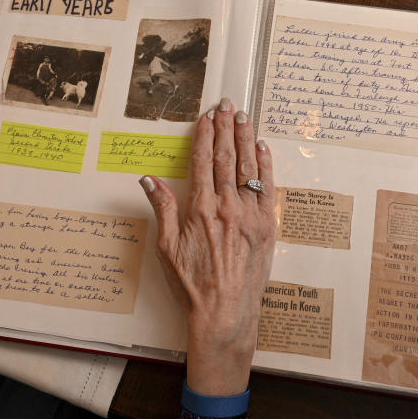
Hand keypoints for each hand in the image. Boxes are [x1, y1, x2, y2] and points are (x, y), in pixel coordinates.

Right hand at [141, 98, 275, 398]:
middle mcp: (228, 206)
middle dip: (226, 128)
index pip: (202, 162)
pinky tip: (263, 148)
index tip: (206, 117)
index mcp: (201, 209)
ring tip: (244, 116)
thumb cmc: (192, 285)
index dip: (204, 136)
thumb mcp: (167, 248)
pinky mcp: (267, 227)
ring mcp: (251, 215)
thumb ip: (162, 208)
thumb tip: (149, 179)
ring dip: (246, 139)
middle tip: (227, 104)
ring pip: (249, 167)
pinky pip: (269, 188)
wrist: (225, 313)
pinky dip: (266, 165)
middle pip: (226, 158)